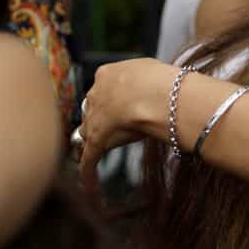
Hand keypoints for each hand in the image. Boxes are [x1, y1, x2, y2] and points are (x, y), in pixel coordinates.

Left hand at [75, 56, 181, 192]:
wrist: (156, 96)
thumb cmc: (160, 81)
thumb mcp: (149, 70)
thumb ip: (141, 79)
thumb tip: (148, 84)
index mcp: (106, 74)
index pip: (104, 88)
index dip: (112, 98)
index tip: (120, 103)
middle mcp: (95, 94)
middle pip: (92, 109)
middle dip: (101, 117)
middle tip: (116, 124)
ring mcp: (93, 117)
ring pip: (88, 130)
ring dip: (95, 138)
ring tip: (102, 148)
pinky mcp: (96, 140)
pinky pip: (89, 155)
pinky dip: (87, 167)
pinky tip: (87, 178)